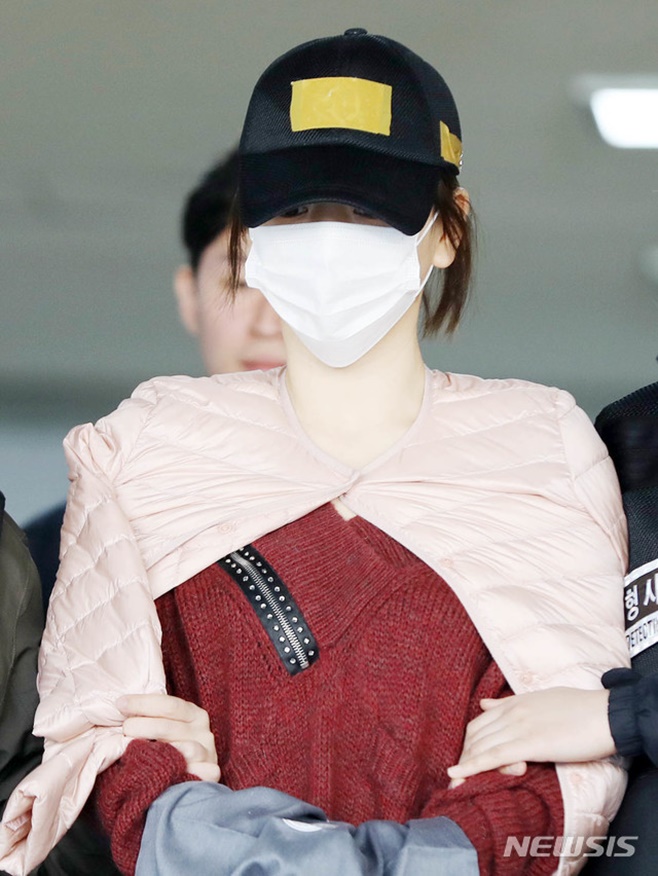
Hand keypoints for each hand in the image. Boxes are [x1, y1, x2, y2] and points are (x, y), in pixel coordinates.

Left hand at [117, 694, 219, 781]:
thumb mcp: (165, 730)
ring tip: (134, 752)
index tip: (120, 704)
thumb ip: (151, 718)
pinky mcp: (209, 776)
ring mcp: (207, 755)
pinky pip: (195, 773)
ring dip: (157, 751)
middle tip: (124, 729)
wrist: (188, 791)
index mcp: (194, 715)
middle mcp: (204, 733)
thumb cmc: (169, 752)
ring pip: (183, 750)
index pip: (169, 705)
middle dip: (141, 726)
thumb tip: (122, 703)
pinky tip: (161, 773)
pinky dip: (179, 772)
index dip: (143, 703)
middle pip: (169, 727)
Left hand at [447, 687, 614, 785]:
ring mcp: (519, 727)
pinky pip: (493, 756)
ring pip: (482, 747)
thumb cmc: (581, 708)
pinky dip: (472, 766)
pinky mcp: (530, 743)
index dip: (469, 743)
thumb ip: (512, 702)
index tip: (464, 759)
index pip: (480, 722)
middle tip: (458, 778)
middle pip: (476, 735)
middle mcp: (512, 713)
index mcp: (515, 702)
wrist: (605, 713)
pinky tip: (458, 776)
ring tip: (455, 784)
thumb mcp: (541, 698)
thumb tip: (486, 703)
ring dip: (465, 766)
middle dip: (465, 757)